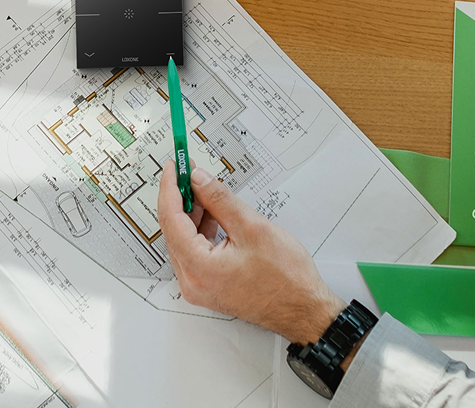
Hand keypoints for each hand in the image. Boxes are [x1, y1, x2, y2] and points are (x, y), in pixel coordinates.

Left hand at [156, 164, 343, 343]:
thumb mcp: (252, 227)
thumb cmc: (286, 278)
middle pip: (173, 230)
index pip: (171, 219)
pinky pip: (194, 252)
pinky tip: (212, 214)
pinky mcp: (208, 286)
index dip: (170, 188)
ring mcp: (199, 286)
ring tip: (203, 189)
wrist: (303, 309)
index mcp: (199, 268)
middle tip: (188, 172)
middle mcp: (192, 281)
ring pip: (183, 240)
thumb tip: (199, 180)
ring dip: (191, 214)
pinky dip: (200, 230)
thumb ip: (220, 200)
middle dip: (180, 198)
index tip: (173, 166)